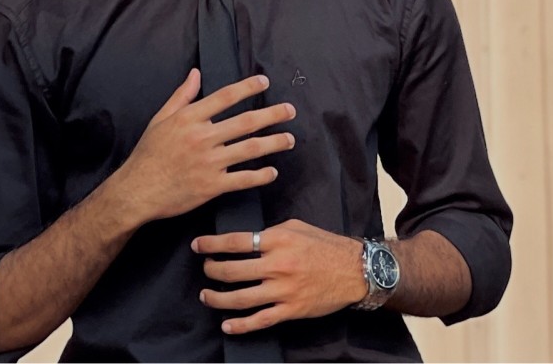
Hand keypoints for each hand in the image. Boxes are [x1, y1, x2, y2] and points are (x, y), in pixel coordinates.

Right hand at [114, 69, 295, 224]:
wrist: (137, 190)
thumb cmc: (148, 154)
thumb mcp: (161, 118)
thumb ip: (181, 95)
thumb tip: (195, 73)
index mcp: (190, 118)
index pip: (225, 97)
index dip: (247, 87)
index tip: (264, 81)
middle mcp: (203, 137)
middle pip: (246, 122)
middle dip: (272, 114)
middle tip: (290, 110)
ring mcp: (209, 162)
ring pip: (250, 149)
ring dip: (274, 143)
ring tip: (290, 139)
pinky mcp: (212, 186)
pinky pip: (243, 179)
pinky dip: (260, 176)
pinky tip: (272, 171)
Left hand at [192, 219, 365, 333]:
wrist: (353, 270)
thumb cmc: (324, 244)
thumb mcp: (296, 227)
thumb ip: (270, 232)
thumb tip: (247, 238)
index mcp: (277, 240)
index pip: (235, 242)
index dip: (212, 244)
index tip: (198, 245)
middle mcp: (277, 265)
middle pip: (232, 271)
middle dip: (212, 270)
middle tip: (205, 268)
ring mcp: (283, 290)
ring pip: (241, 298)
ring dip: (218, 298)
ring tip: (207, 295)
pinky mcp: (290, 310)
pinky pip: (260, 321)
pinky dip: (240, 325)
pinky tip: (227, 325)